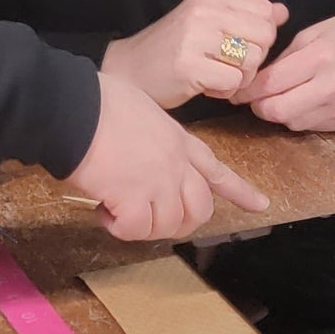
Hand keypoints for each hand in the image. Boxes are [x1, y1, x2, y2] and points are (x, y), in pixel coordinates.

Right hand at [67, 72, 269, 240]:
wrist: (74, 108)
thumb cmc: (97, 103)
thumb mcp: (142, 112)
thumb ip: (153, 138)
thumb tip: (137, 158)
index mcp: (178, 140)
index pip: (216, 170)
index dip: (238, 190)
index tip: (260, 205)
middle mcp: (176, 164)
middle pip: (199, 209)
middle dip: (180, 222)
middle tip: (150, 219)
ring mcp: (160, 183)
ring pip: (170, 225)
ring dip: (143, 226)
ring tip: (118, 209)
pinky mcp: (136, 200)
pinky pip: (137, 230)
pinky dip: (118, 227)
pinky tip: (103, 209)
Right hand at [101, 0, 288, 109]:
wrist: (128, 70)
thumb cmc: (172, 48)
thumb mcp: (208, 20)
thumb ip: (246, 15)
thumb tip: (282, 12)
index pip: (265, 10)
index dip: (260, 35)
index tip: (237, 44)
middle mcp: (204, 10)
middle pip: (264, 36)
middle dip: (254, 58)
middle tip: (228, 65)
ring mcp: (195, 37)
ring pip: (252, 61)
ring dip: (239, 77)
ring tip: (215, 74)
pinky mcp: (189, 66)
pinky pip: (234, 83)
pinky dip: (225, 91)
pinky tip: (205, 86)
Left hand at [232, 6, 334, 133]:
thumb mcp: (314, 33)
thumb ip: (284, 59)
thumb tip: (254, 81)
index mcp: (321, 57)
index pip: (270, 84)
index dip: (246, 90)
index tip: (234, 89)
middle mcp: (333, 87)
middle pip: (277, 112)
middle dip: (259, 106)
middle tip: (253, 96)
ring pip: (293, 123)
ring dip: (281, 112)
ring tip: (283, 94)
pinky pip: (314, 126)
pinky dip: (302, 115)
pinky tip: (307, 99)